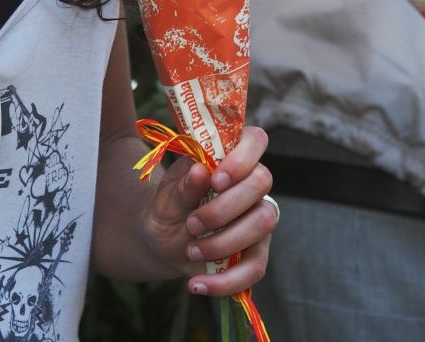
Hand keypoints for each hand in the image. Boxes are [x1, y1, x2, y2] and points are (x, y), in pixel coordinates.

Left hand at [141, 125, 275, 296]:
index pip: (255, 140)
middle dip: (225, 206)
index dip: (242, 158)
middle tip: (192, 223)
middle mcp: (252, 184)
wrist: (161, 239)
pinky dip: (226, 281)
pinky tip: (196, 285)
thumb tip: (200, 171)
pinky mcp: (256, 252)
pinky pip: (255, 268)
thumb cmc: (167, 207)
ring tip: (191, 250)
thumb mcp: (165, 196)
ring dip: (224, 241)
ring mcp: (258, 218)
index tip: (215, 179)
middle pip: (261, 182)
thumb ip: (183, 186)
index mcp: (232, 158)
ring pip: (263, 223)